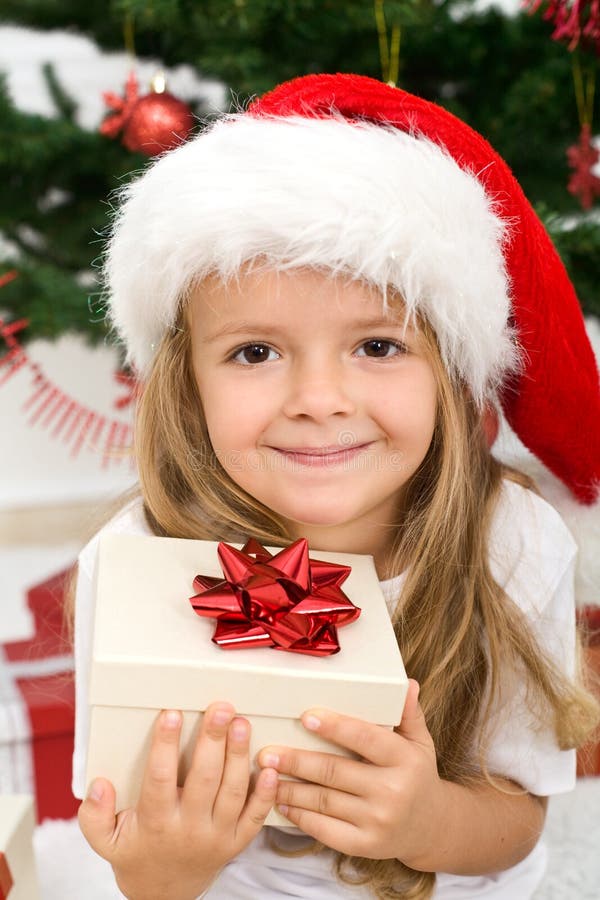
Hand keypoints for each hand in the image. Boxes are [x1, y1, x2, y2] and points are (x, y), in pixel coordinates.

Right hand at [79, 703, 277, 899]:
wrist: (164, 894)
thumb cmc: (136, 854)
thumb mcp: (106, 841)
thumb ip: (95, 815)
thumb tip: (99, 786)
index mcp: (156, 823)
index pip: (160, 778)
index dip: (165, 745)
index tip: (171, 714)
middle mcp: (190, 829)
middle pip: (205, 779)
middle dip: (214, 741)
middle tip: (220, 709)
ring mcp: (217, 836)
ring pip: (233, 792)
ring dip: (239, 755)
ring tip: (241, 723)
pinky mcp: (237, 842)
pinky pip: (256, 817)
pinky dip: (266, 793)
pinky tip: (270, 767)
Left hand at [257, 680, 443, 864]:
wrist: (431, 827)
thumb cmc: (417, 775)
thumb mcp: (420, 742)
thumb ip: (409, 713)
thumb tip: (407, 683)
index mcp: (405, 759)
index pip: (365, 738)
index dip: (335, 727)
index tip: (306, 717)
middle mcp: (393, 791)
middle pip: (335, 771)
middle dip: (297, 761)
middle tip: (267, 753)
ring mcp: (378, 821)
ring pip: (324, 800)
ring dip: (290, 789)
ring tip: (265, 776)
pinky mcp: (366, 845)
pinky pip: (326, 830)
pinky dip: (300, 817)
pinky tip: (282, 804)